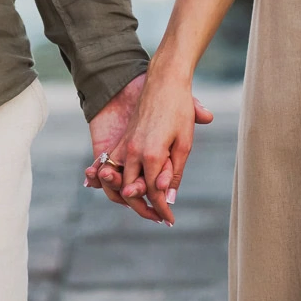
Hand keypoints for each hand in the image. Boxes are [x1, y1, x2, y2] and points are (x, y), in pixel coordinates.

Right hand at [85, 69, 212, 225]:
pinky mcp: (123, 138)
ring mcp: (125, 144)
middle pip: (132, 191)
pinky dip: (119, 179)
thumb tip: (167, 198)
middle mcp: (133, 152)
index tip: (170, 220)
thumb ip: (174, 171)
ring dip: (130, 196)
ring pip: (120, 180)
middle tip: (159, 219)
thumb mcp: (184, 142)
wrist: (164, 80)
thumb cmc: (179, 108)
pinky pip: (116, 166)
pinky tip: (129, 186)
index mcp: (150, 154)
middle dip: (144, 208)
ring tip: (146, 207)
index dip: (162, 209)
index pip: (154, 192)